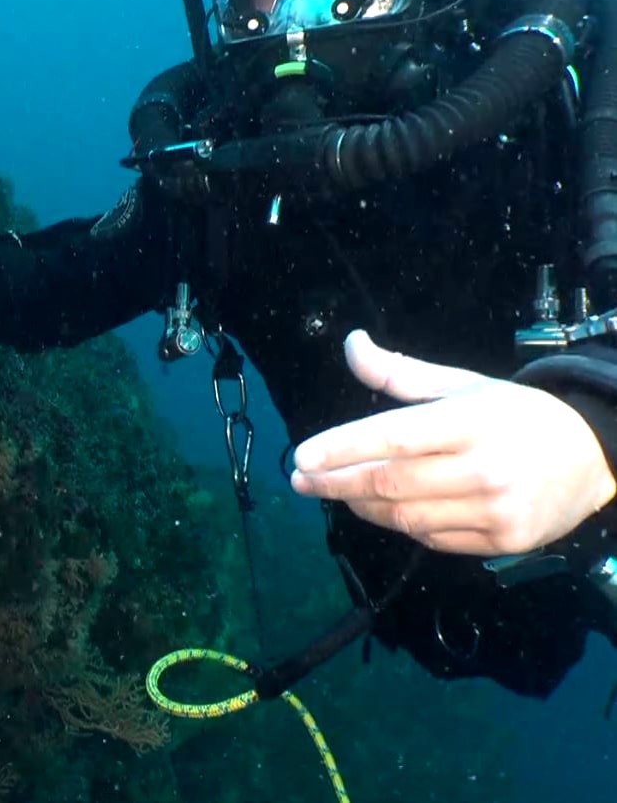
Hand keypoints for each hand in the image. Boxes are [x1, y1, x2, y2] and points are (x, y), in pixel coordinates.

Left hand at [290, 329, 616, 555]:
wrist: (595, 455)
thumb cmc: (517, 415)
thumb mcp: (463, 385)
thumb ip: (401, 373)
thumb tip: (351, 345)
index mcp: (472, 421)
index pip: (393, 437)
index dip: (341, 448)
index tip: (300, 456)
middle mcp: (484, 468)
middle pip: (390, 483)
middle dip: (335, 482)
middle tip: (300, 480)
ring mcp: (496, 510)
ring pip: (404, 517)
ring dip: (361, 505)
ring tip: (337, 491)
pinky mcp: (503, 542)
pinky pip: (432, 538)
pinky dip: (402, 524)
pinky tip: (385, 509)